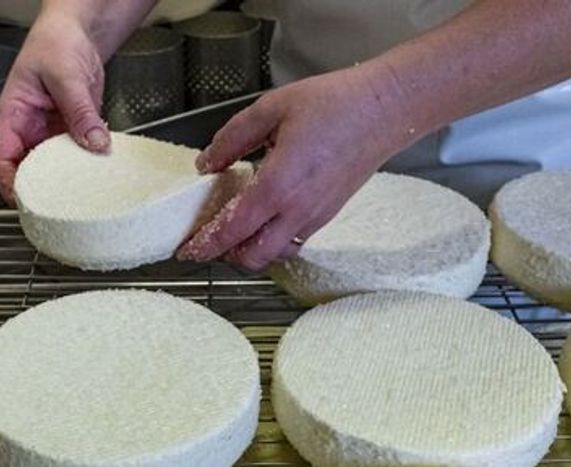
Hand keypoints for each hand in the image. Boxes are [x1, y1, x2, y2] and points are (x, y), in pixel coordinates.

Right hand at [0, 14, 109, 203]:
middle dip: (42, 187)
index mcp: (14, 114)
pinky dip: (87, 163)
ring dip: (69, 178)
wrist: (79, 35)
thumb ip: (80, 112)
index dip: (9, 180)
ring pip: (56, 164)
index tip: (23, 199)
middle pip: (30, 166)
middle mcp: (31, 127)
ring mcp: (52, 130)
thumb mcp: (67, 77)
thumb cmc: (57, 44)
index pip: (3, 154)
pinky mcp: (73, 130)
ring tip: (84, 194)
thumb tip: (95, 142)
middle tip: (61, 205)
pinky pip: (78, 152)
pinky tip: (99, 172)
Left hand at [177, 64, 410, 270]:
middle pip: (253, 258)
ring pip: (275, 254)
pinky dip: (274, 238)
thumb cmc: (333, 105)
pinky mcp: (328, 214)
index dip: (206, 245)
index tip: (187, 250)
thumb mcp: (271, 109)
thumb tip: (208, 163)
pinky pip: (294, 240)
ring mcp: (315, 217)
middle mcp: (297, 211)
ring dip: (251, 249)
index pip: (233, 229)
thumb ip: (233, 138)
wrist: (383, 112)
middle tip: (210, 239)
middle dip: (227, 256)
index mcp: (278, 185)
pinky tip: (267, 215)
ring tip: (237, 226)